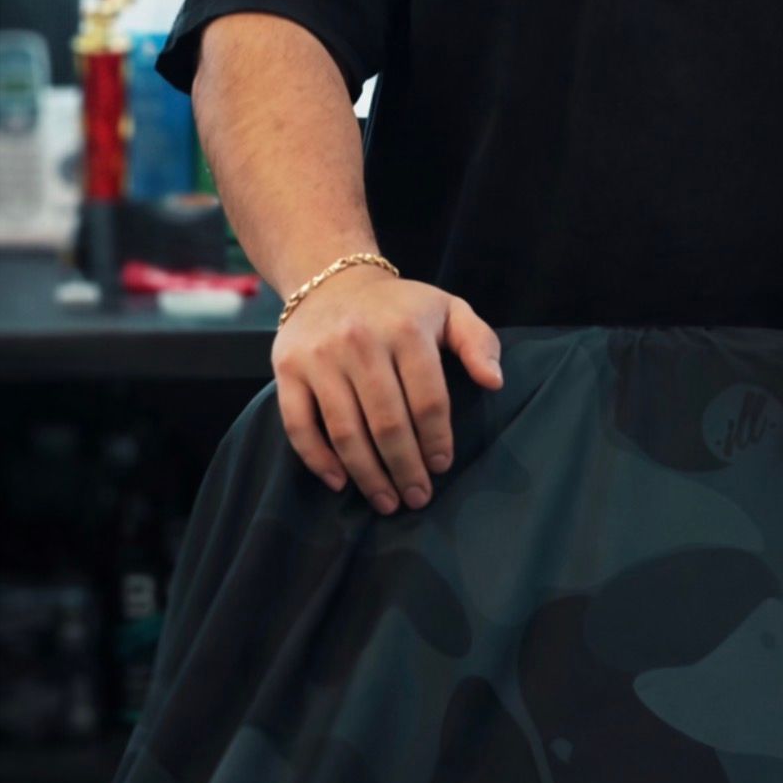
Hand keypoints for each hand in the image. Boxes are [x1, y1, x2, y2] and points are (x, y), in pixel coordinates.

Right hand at [270, 270, 503, 514]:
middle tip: (417, 497)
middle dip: (405, 468)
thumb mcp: (448, 309)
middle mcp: (360, 342)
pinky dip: (318, 460)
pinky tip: (341, 482)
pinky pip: (299, 425)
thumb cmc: (399, 307)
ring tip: (387, 501)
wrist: (331, 281)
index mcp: (405, 329)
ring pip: (346, 431)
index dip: (437, 439)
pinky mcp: (288, 370)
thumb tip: (494, 382)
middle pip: (387, 422)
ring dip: (368, 475)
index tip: (442, 466)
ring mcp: (320, 358)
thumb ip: (478, 342)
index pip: (427, 398)